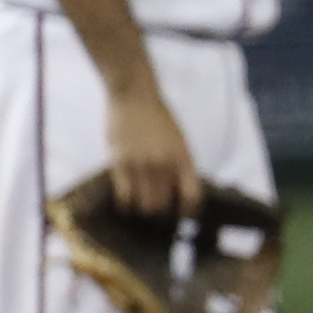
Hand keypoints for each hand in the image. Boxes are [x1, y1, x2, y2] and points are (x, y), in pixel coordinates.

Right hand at [104, 82, 198, 218]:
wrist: (134, 95)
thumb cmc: (158, 116)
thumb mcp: (179, 140)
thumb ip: (180, 164)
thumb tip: (180, 190)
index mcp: (183, 159)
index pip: (192, 196)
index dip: (189, 212)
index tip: (184, 216)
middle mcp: (164, 165)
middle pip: (164, 205)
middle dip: (162, 214)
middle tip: (158, 215)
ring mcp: (141, 166)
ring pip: (144, 205)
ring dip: (144, 211)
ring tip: (142, 209)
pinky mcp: (120, 164)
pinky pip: (125, 197)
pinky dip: (127, 205)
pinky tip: (127, 204)